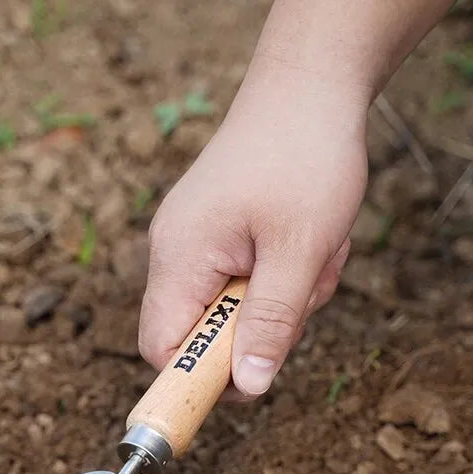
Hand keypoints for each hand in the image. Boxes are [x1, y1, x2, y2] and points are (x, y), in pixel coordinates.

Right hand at [139, 58, 369, 398]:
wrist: (310, 84)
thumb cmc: (305, 157)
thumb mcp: (300, 251)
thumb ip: (271, 323)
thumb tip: (247, 389)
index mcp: (179, 257)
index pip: (161, 348)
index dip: (197, 378)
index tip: (250, 380)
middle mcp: (174, 252)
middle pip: (201, 335)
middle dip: (260, 328)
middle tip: (302, 290)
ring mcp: (195, 242)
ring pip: (232, 310)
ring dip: (280, 299)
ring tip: (312, 253)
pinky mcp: (218, 234)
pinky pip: (244, 281)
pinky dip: (281, 275)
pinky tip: (305, 242)